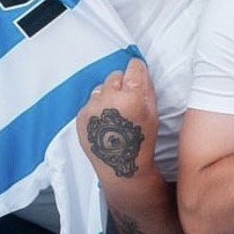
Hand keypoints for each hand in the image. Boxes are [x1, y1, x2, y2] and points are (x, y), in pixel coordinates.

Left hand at [76, 58, 157, 180]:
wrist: (120, 166)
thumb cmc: (141, 143)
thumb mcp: (153, 114)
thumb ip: (147, 88)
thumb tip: (140, 70)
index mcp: (132, 98)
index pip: (134, 67)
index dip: (137, 70)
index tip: (137, 74)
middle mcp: (110, 100)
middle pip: (116, 75)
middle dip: (122, 83)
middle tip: (127, 99)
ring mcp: (92, 108)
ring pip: (101, 87)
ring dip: (108, 95)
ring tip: (115, 113)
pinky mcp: (80, 116)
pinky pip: (90, 102)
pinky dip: (97, 108)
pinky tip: (105, 122)